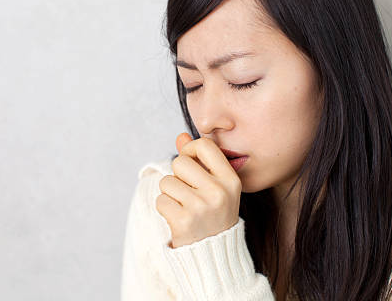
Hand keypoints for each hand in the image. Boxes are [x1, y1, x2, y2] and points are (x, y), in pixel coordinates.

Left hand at [155, 133, 241, 247]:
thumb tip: (181, 136)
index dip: (190, 149)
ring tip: (184, 207)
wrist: (215, 256)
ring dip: (170, 194)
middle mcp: (218, 191)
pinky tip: (178, 218)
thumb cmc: (214, 215)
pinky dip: (165, 208)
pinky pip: (161, 200)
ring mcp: (201, 207)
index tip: (189, 162)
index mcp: (230, 180)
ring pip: (167, 182)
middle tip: (187, 191)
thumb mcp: (216, 186)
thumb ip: (199, 160)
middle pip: (180, 162)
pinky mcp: (183, 221)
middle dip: (177, 175)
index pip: (204, 146)